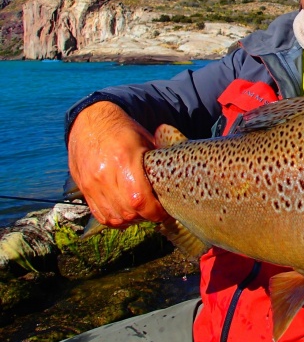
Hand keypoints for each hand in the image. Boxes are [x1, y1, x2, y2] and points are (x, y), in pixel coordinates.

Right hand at [67, 101, 167, 227]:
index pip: (139, 199)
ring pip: (114, 217)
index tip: (165, 211)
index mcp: (124, 159)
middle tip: (155, 211)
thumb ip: (161, 157)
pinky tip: (126, 212)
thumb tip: (181, 174)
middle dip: (145, 216)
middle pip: (127, 212)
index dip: (154, 211)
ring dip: (131, 219)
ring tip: (141, 212)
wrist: (91, 122)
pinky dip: (115, 219)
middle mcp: (105, 174)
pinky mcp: (84, 189)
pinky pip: (101, 215)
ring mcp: (92, 184)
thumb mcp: (146, 139)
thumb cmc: (124, 130)